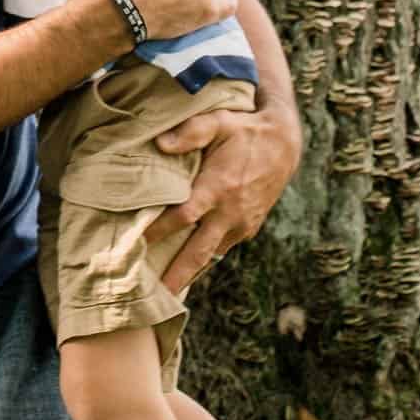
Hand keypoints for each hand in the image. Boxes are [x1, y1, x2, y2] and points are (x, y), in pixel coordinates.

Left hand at [150, 99, 302, 295]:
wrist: (285, 145)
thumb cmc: (244, 130)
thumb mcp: (218, 122)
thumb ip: (190, 132)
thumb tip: (160, 144)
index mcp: (218, 187)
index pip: (182, 216)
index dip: (158, 231)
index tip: (135, 243)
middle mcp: (230, 211)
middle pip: (197, 251)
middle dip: (176, 274)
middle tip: (155, 297)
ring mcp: (241, 223)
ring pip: (211, 255)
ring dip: (190, 273)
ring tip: (166, 294)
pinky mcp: (248, 227)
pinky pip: (222, 249)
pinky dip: (205, 261)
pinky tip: (188, 272)